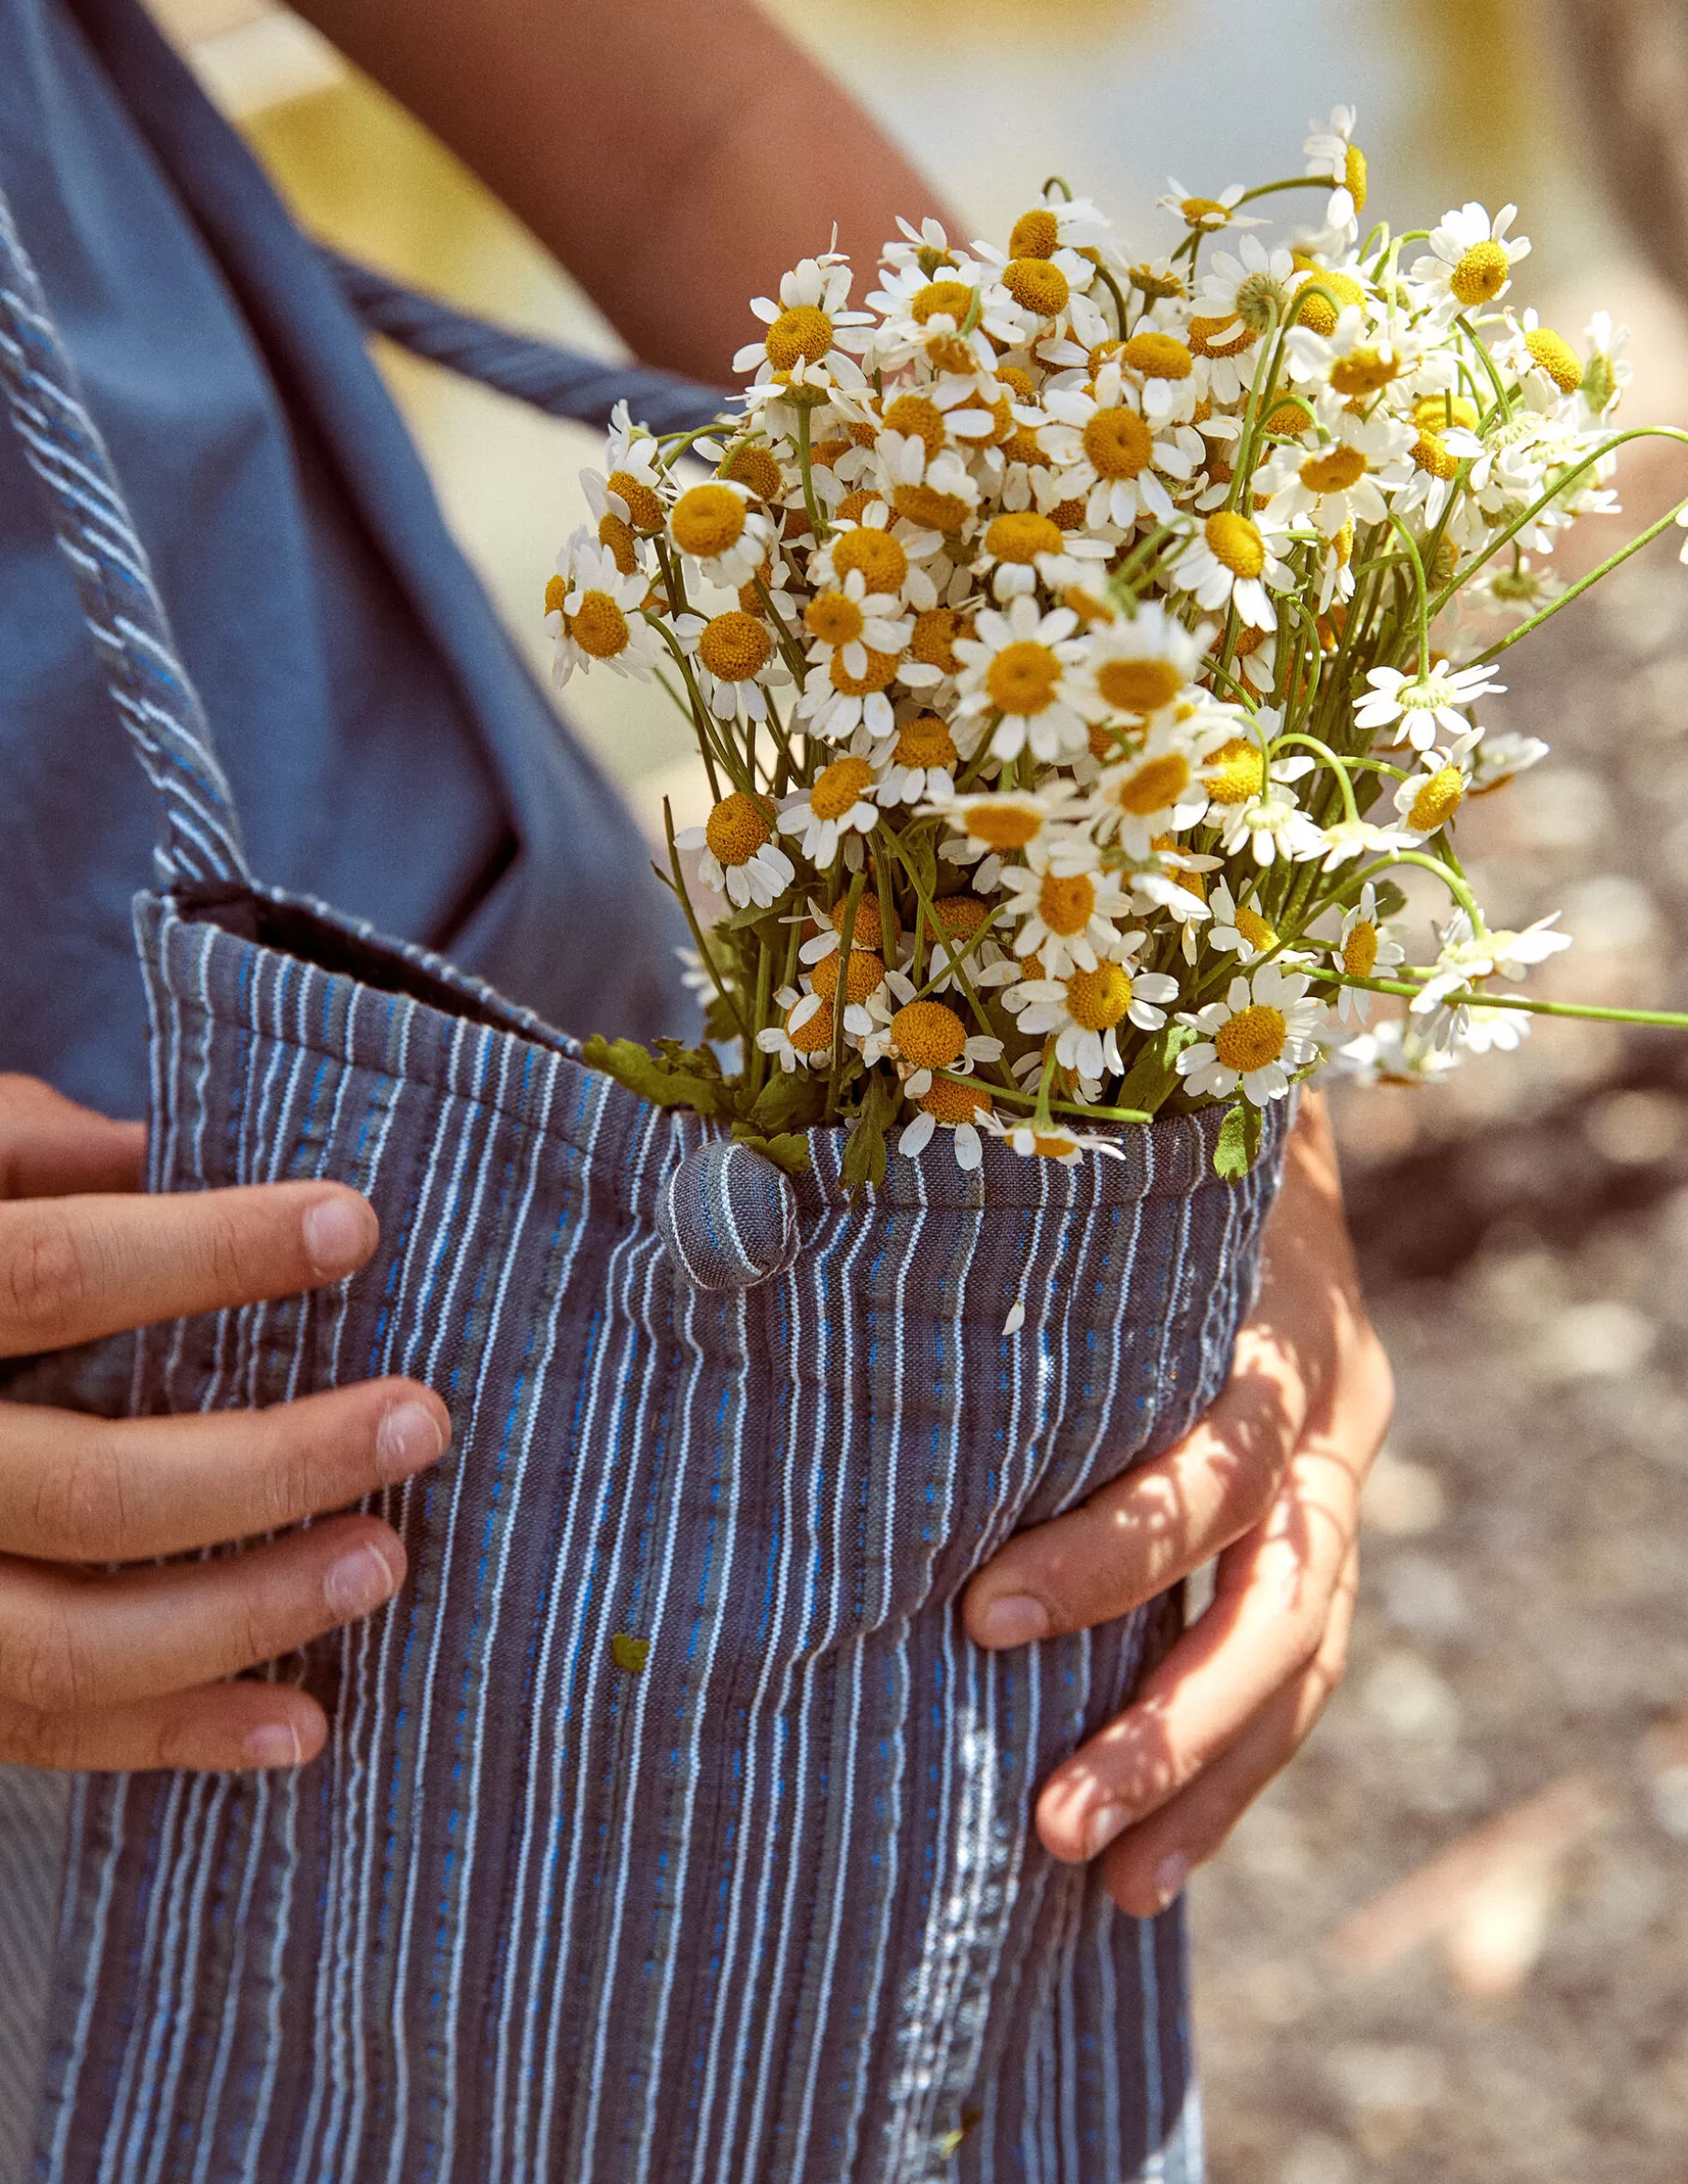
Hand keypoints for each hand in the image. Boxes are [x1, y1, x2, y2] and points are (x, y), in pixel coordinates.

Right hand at [0, 1075, 448, 1771]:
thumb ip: (32, 1152)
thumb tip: (183, 1152)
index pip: (53, 1276)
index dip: (206, 1253)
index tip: (354, 1227)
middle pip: (89, 1490)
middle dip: (274, 1465)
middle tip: (418, 1421)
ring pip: (70, 1643)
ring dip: (249, 1614)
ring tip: (384, 1564)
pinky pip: (44, 1730)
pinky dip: (177, 1738)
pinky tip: (303, 1724)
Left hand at [963, 1091, 1390, 1914]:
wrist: (1263, 1150)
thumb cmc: (1115, 1170)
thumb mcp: (1081, 1183)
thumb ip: (974, 1234)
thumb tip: (739, 1232)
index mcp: (1268, 1322)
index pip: (1213, 1457)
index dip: (1113, 1549)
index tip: (981, 1616)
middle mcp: (1324, 1415)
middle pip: (1284, 1588)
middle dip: (1172, 1717)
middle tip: (1053, 1820)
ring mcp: (1339, 1486)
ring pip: (1304, 1658)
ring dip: (1205, 1776)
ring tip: (1107, 1880)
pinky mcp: (1319, 1541)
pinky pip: (1294, 1678)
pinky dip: (1220, 1774)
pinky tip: (1141, 1868)